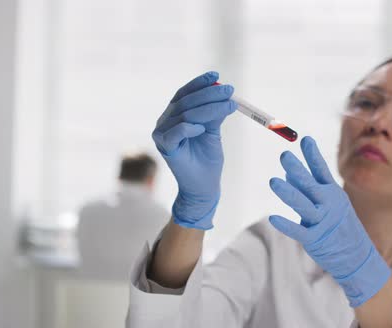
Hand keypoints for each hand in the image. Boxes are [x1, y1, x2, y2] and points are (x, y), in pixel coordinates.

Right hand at [152, 71, 235, 229]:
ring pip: (185, 115)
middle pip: (186, 102)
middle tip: (229, 90)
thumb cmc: (208, 159)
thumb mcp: (213, 132)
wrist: (204, 186)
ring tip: (229, 105)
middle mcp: (165, 122)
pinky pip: (176, 132)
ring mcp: (162, 134)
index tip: (216, 76)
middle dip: (209, 94)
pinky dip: (189, 128)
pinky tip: (202, 128)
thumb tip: (224, 94)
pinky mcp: (165, 148)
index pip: (185, 94)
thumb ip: (213, 114)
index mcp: (174, 115)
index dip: (199, 83)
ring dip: (209, 108)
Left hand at [269, 136, 390, 306]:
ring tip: (273, 181)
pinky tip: (273, 218)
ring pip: (303, 204)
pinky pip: (298, 231)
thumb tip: (287, 174)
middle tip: (285, 156)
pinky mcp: (315, 239)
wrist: (357, 256)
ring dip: (288, 192)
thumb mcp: (329, 203)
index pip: (321, 170)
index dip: (313, 155)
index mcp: (333, 193)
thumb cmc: (340, 226)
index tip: (305, 139)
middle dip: (297, 169)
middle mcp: (329, 204)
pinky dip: (286, 224)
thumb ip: (307, 189)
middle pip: (310, 184)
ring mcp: (323, 222)